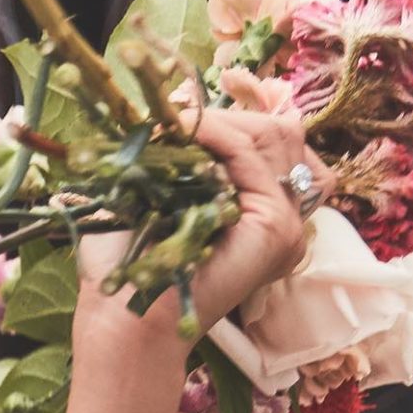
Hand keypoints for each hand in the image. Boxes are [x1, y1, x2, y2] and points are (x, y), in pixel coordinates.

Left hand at [73, 102, 314, 372]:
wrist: (125, 312)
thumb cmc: (131, 260)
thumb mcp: (165, 191)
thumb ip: (189, 153)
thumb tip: (188, 100)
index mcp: (266, 210)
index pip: (276, 143)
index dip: (236, 120)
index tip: (185, 113)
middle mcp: (285, 218)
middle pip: (282, 134)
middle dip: (230, 117)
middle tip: (178, 118)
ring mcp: (287, 223)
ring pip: (274, 137)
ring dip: (221, 122)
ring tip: (176, 124)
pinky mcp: (277, 226)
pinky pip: (253, 157)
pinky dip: (218, 134)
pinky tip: (183, 130)